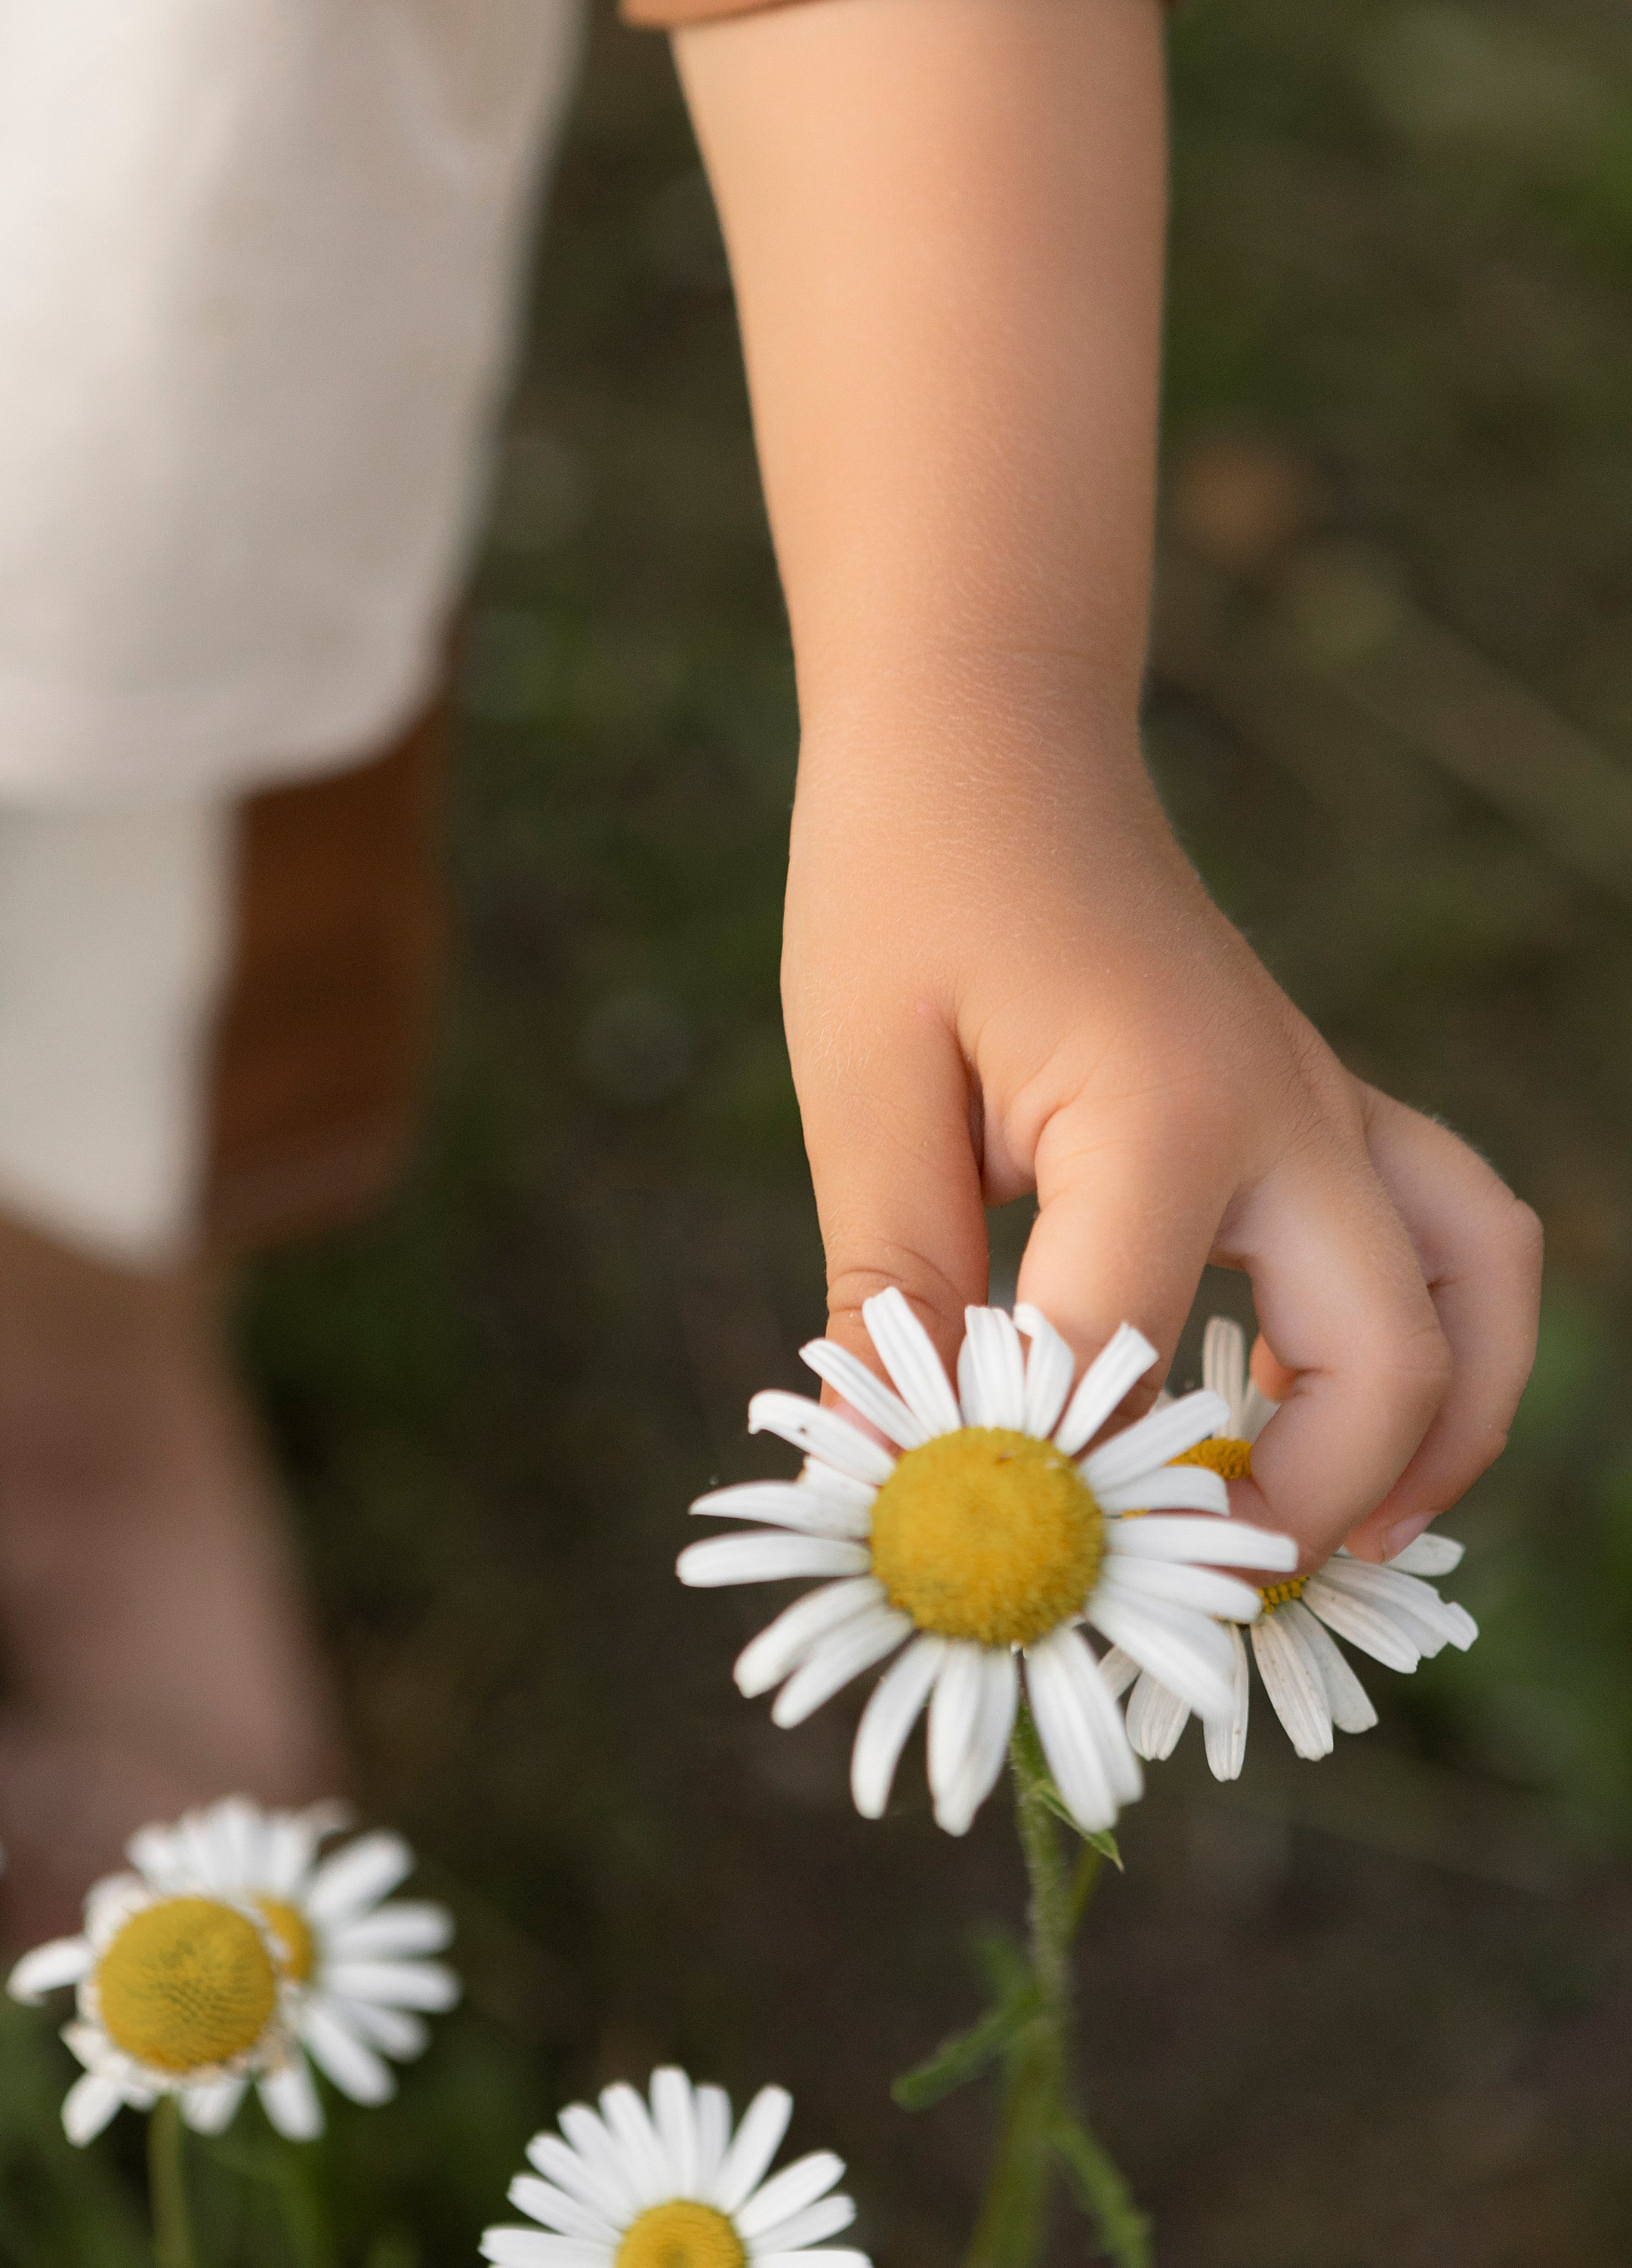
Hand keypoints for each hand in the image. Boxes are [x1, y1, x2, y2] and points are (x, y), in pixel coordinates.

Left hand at [782, 704, 1541, 1568]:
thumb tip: (895, 1474)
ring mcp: (1327, 1101)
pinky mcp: (1323, 1101)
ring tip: (1331, 1545)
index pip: (1127, 1370)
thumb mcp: (861, 1082)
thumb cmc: (908, 885)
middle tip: (1183, 1604)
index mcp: (1165, 1111)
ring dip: (1434, 1440)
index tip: (971, 1575)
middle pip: (1384, 1370)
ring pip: (1474, 1294)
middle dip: (1296, 1516)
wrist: (988, 732)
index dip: (1051, 1495)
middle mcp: (1290, 1112)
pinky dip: (1435, 1345)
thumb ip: (894, 1288)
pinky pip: (1450, 1233)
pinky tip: (1324, 1416)